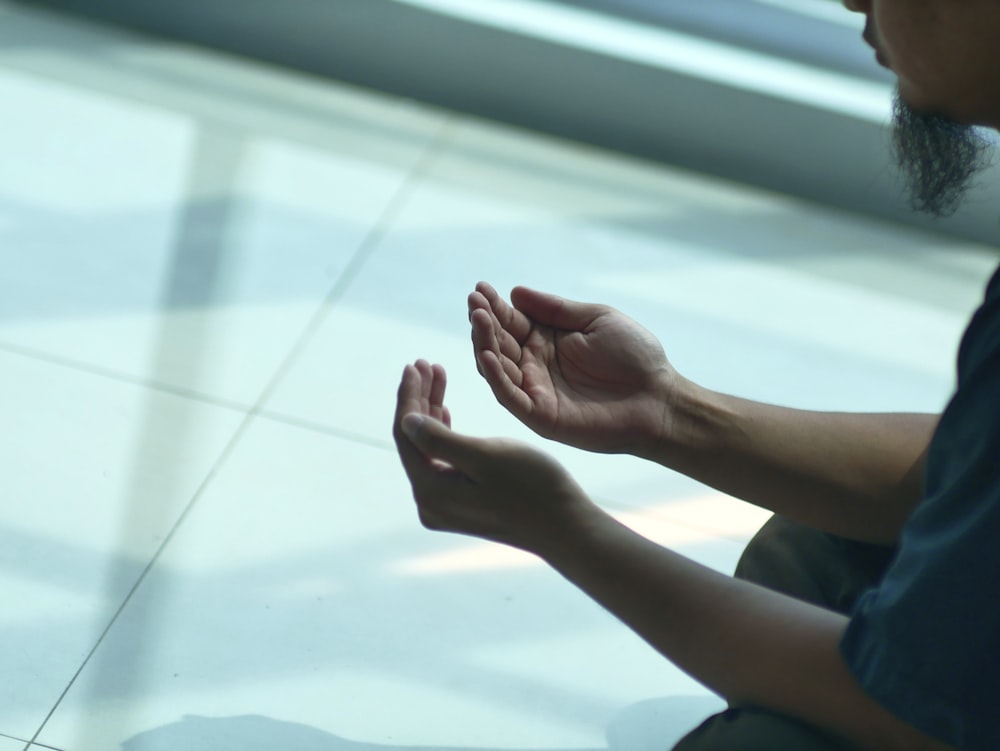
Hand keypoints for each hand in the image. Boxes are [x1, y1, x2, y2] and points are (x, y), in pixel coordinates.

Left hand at [393, 360, 592, 553]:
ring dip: (431, 411)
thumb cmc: (533, 487)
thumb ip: (439, 438)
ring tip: (437, 375)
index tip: (415, 364)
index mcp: (430, 491)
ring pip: (428, 447)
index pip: (407, 433)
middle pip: (414, 440)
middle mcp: (430, 503)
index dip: (408, 396)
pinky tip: (445, 410)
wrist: (566, 527)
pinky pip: (442, 460)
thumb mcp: (486, 455)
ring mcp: (445, 507)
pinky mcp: (461, 505)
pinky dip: (444, 431)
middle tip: (425, 363)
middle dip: (418, 399)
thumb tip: (405, 420)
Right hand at [469, 283, 680, 454]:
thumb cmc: (635, 357)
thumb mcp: (596, 319)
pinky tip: (487, 355)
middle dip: (483, 322)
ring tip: (479, 320)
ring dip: (483, 344)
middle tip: (474, 302)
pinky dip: (495, 377)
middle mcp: (535, 365)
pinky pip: (510, 397)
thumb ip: (556, 310)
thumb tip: (515, 293)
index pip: (511, 321)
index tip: (480, 287)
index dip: (494, 306)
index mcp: (547, 340)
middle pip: (498, 342)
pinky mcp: (540, 416)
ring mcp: (535, 391)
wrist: (659, 398)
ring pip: (497, 368)